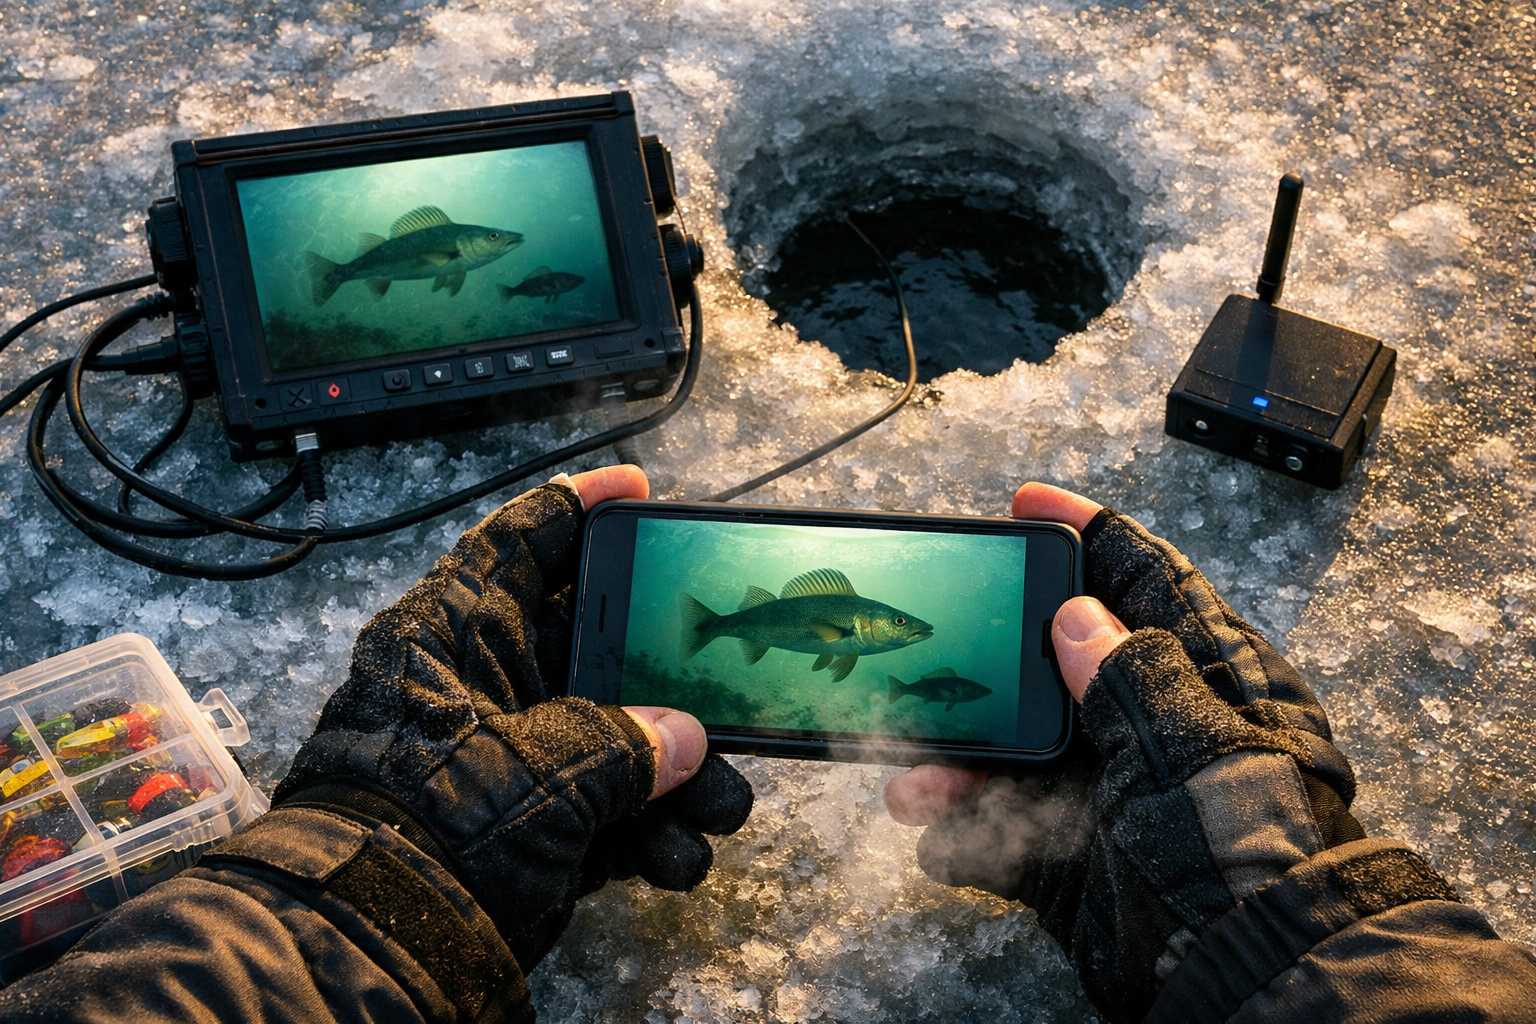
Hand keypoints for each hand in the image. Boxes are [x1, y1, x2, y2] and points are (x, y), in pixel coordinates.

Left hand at [274, 466, 753, 970]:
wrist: (383, 948)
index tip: (637, 489)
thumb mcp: (534, 768)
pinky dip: (651, 834)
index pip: (515, 546)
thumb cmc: (430, 828)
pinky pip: (610, 811)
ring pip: (614, 736)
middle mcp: (484, 688)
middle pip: (591, 646)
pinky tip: (680, 857)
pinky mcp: (533, 827)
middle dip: (664, 672)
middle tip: (722, 674)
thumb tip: (684, 742)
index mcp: (454, 640)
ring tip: (724, 803)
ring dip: (678, 774)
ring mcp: (512, 759)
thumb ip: (619, 743)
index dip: (577, 507)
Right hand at [886, 482, 1363, 1022]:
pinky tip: (939, 839)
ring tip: (912, 783)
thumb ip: (1129, 675)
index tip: (1027, 502)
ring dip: (956, 771)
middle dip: (985, 671)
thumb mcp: (1190, 744)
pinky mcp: (1077, 861)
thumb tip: (1077, 619)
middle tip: (931, 657)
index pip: (1143, 580)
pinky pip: (1003, 837)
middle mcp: (1149, 729)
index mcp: (1200, 680)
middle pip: (1052, 670)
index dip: (1086, 533)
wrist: (1244, 974)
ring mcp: (1109, 796)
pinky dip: (964, 839)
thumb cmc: (1245, 851)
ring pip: (1013, 760)